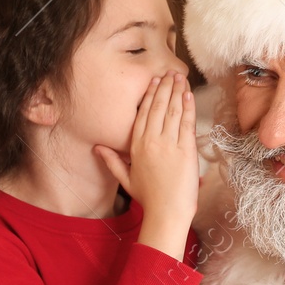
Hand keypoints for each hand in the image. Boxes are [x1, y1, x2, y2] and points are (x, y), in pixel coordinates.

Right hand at [95, 71, 198, 258]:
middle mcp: (152, 141)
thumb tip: (97, 148)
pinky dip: (187, 106)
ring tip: (180, 77)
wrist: (167, 211)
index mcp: (137, 146)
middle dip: (164, 87)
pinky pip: (186, 122)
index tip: (154, 82)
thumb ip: (111, 161)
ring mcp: (169, 144)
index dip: (150, 95)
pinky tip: (188, 94)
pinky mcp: (186, 149)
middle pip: (158, 107)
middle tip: (170, 72)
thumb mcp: (126, 178)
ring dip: (177, 91)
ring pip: (172, 110)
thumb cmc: (149, 197)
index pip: (143, 114)